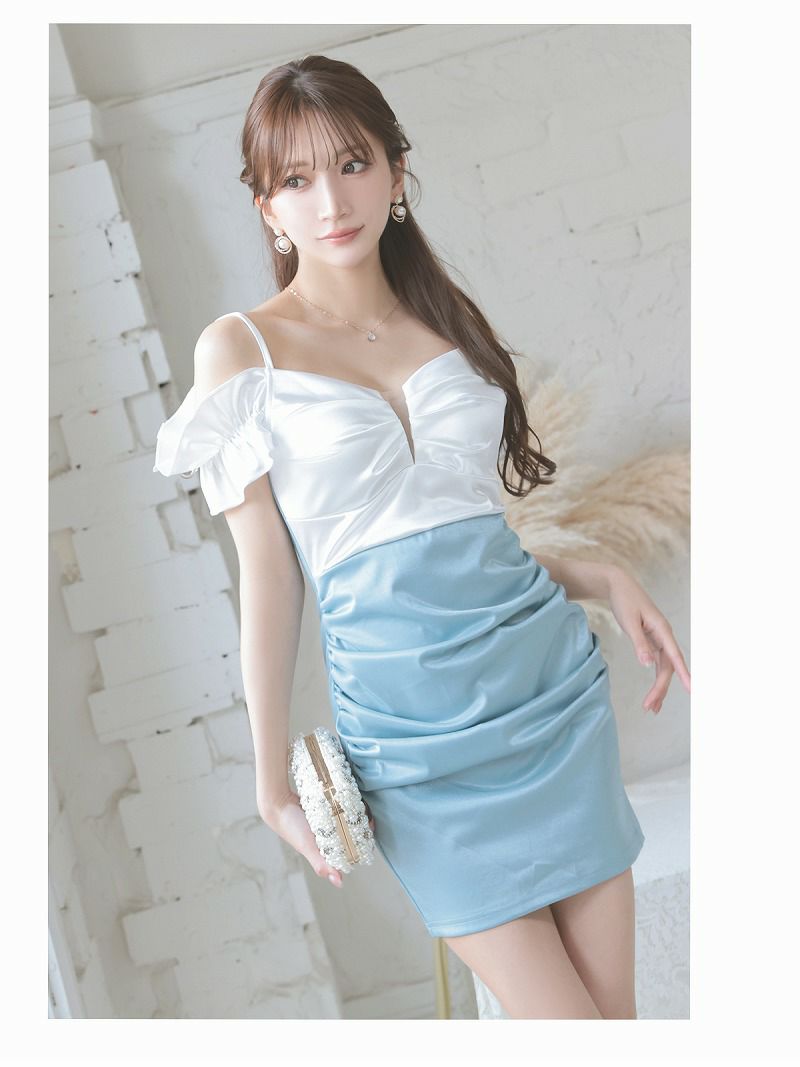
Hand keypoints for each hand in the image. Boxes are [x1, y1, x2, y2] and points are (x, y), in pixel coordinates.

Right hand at [259, 789, 374, 889]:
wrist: (277, 803)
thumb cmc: (291, 828)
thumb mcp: (308, 847)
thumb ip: (321, 865)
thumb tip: (339, 883)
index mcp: (327, 849)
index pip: (352, 848)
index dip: (364, 842)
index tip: (370, 830)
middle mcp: (328, 836)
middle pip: (352, 832)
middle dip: (362, 826)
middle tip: (368, 816)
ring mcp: (327, 821)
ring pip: (348, 818)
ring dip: (356, 813)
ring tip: (362, 806)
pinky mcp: (325, 808)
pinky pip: (340, 806)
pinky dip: (346, 803)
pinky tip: (352, 798)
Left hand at [607, 566, 690, 713]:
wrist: (619, 586)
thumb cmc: (624, 601)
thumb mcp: (629, 621)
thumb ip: (639, 643)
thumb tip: (648, 664)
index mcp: (662, 630)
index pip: (675, 656)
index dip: (684, 673)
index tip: (692, 690)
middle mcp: (664, 636)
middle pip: (668, 667)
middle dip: (660, 688)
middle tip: (650, 707)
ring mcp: (659, 640)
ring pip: (664, 668)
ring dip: (659, 687)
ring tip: (652, 708)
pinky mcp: (652, 642)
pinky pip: (657, 664)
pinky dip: (655, 679)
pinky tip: (653, 694)